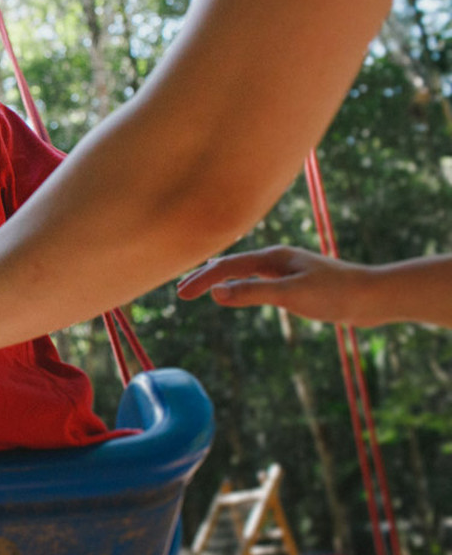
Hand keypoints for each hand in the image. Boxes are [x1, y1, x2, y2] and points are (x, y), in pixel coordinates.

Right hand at [176, 245, 363, 323]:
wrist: (373, 297)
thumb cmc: (335, 294)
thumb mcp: (291, 294)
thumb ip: (253, 292)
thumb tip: (216, 293)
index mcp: (272, 257)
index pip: (226, 267)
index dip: (201, 279)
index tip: (180, 294)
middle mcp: (276, 259)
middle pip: (231, 264)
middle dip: (204, 275)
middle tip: (180, 291)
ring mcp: (285, 269)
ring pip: (242, 271)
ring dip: (219, 279)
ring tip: (199, 288)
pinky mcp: (294, 282)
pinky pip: (255, 280)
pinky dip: (237, 284)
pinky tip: (237, 291)